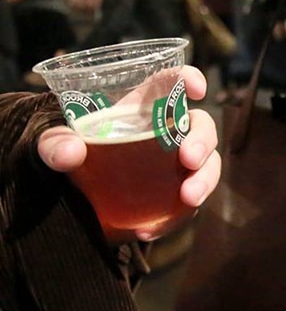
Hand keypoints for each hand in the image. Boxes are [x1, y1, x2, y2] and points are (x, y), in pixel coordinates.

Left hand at [37, 65, 220, 209]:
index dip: (188, 79)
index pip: (171, 84)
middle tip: (189, 159)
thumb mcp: (52, 146)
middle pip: (201, 126)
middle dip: (203, 140)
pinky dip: (173, 220)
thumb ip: (54, 143)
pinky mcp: (176, 199)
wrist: (72, 206)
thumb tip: (70, 153)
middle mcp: (168, 133)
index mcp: (142, 108)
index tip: (197, 89)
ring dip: (205, 180)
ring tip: (189, 198)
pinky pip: (188, 207)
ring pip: (208, 165)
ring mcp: (176, 167)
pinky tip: (147, 231)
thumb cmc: (69, 160)